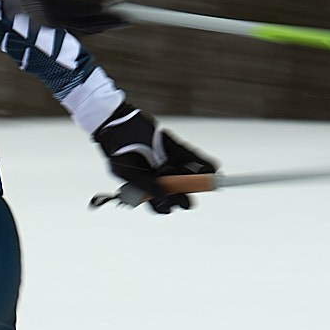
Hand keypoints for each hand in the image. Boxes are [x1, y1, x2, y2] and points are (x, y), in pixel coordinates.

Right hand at [93, 104, 216, 212]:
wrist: (117, 123)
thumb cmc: (117, 151)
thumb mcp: (128, 172)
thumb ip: (146, 185)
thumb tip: (164, 198)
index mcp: (146, 186)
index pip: (160, 201)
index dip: (169, 205)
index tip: (176, 205)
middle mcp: (158, 176)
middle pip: (176, 189)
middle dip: (184, 194)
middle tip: (189, 200)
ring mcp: (167, 162)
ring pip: (186, 174)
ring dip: (198, 180)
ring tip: (208, 182)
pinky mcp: (175, 149)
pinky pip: (190, 157)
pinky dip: (202, 163)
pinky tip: (212, 169)